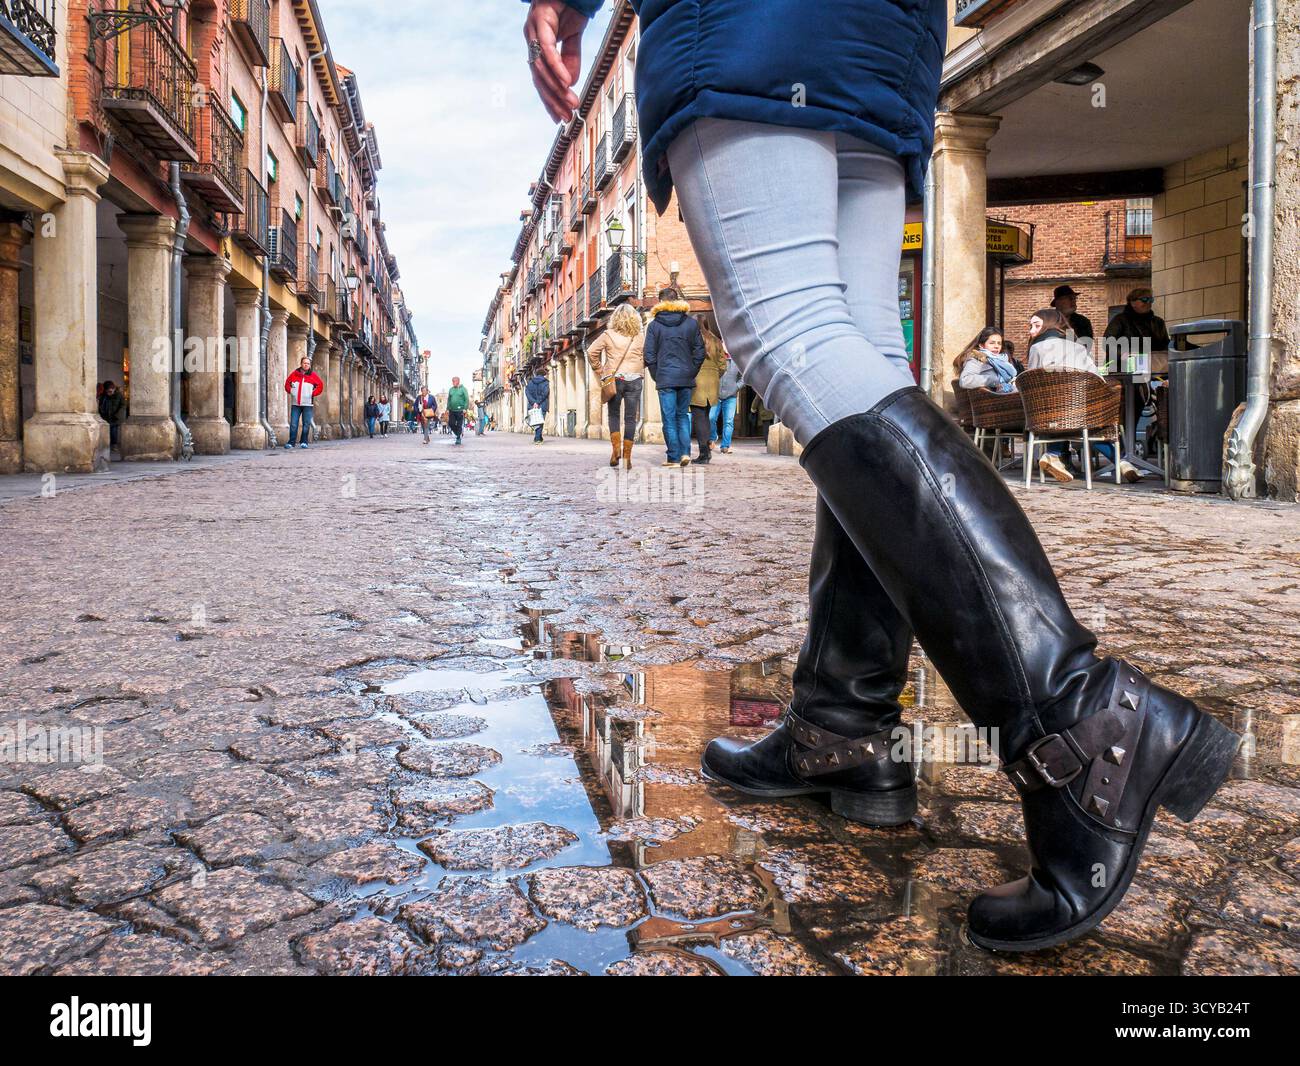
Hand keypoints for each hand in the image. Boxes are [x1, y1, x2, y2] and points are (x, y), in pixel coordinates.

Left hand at [524, 0, 586, 121]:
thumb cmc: (569, 5)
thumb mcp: (572, 37)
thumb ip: (570, 58)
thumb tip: (570, 82)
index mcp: (537, 44)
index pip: (540, 78)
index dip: (549, 99)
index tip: (559, 117)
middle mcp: (531, 38)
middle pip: (538, 77)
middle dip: (553, 100)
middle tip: (566, 116)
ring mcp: (533, 29)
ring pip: (541, 67)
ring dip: (556, 88)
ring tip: (570, 102)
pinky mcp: (540, 20)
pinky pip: (547, 50)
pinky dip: (557, 68)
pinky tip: (566, 81)